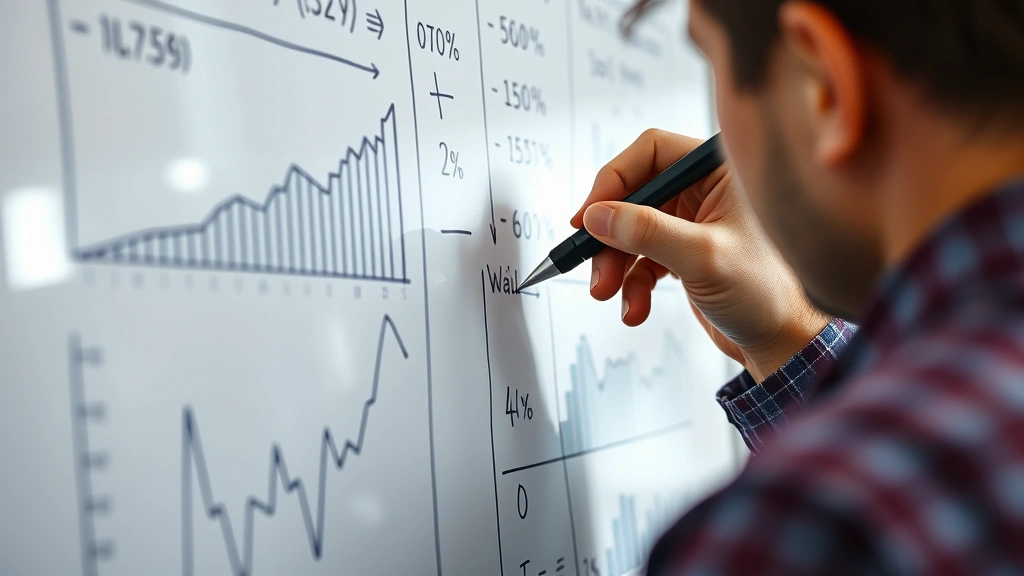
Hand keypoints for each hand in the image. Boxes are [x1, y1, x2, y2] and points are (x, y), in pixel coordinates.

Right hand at [573, 130, 829, 380]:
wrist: (785, 343)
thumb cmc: (770, 294)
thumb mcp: (704, 257)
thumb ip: (648, 232)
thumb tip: (598, 215)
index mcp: (720, 171)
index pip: (652, 151)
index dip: (614, 180)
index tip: (589, 215)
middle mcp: (706, 190)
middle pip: (634, 194)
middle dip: (610, 234)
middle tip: (592, 263)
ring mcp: (694, 222)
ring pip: (632, 229)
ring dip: (614, 264)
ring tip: (608, 292)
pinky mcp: (685, 253)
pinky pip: (642, 260)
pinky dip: (631, 284)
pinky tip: (635, 308)